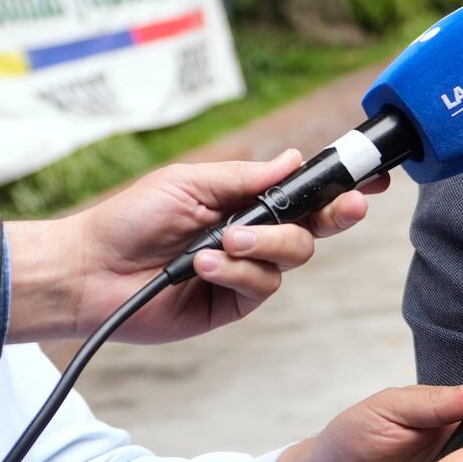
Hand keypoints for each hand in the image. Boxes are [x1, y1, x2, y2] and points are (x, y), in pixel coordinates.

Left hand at [5, 151, 385, 343]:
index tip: (372, 178)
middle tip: (348, 208)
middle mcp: (256, 235)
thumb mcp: (191, 182)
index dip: (341, 186)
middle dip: (335, 215)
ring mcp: (248, 269)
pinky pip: (263, 286)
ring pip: (294, 255)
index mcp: (248, 202)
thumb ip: (247, 178)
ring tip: (222, 243)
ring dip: (263, 245)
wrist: (90, 269)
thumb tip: (293, 160)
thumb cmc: (130, 219)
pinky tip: (205, 266)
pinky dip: (238, 272)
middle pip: (316, 226)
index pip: (305, 193)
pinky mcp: (236, 301)